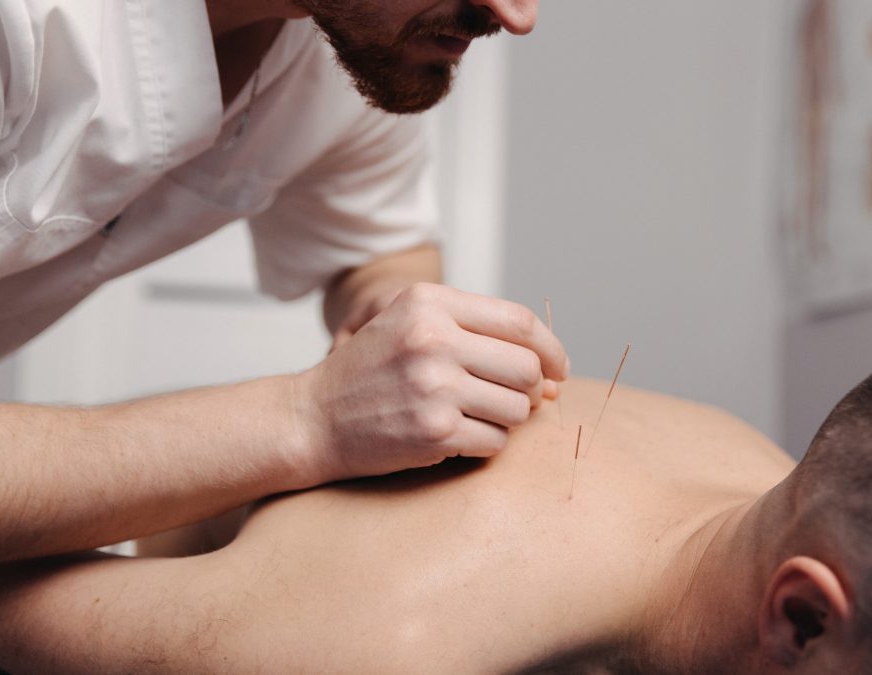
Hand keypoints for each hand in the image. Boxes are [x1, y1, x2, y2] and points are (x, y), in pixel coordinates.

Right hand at [295, 283, 568, 479]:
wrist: (313, 418)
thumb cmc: (372, 373)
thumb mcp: (413, 327)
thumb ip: (480, 338)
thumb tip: (554, 378)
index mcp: (429, 303)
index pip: (519, 321)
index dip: (550, 349)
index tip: (558, 370)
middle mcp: (433, 338)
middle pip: (526, 368)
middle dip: (530, 391)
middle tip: (511, 401)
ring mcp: (434, 386)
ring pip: (517, 409)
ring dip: (506, 420)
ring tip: (473, 417)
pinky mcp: (434, 431)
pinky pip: (496, 442)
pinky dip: (486, 444)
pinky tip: (456, 437)